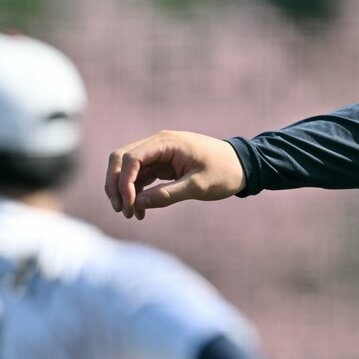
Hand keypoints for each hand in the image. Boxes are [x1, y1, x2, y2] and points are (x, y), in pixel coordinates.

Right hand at [105, 130, 246, 219]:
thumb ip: (168, 194)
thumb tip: (138, 204)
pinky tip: (141, 212)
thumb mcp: (198, 186)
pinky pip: (141, 177)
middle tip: (121, 210)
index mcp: (167, 142)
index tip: (129, 204)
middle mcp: (158, 144)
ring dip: (125, 191)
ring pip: (128, 170)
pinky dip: (137, 193)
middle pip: (121, 160)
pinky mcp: (162, 164)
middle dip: (116, 185)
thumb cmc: (224, 172)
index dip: (123, 182)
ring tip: (131, 215)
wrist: (243, 165)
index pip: (131, 158)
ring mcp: (159, 153)